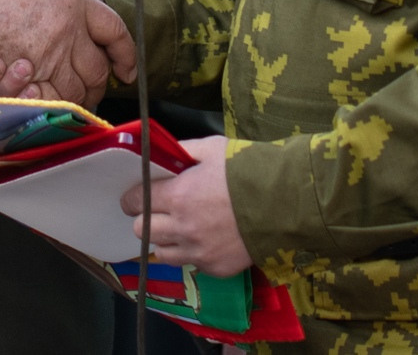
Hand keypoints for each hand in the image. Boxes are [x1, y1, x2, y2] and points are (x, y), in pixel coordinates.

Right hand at [0, 0, 135, 106]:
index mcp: (74, 3)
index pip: (114, 30)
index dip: (125, 53)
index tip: (127, 69)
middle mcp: (69, 32)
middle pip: (97, 69)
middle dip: (96, 85)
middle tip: (91, 91)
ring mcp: (52, 58)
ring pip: (76, 90)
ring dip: (75, 99)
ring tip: (69, 100)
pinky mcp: (34, 80)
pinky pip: (53, 101)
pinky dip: (53, 106)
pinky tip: (47, 102)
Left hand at [121, 136, 251, 276]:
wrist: (284, 203)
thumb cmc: (247, 171)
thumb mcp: (212, 149)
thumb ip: (183, 151)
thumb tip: (164, 153)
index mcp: (177, 196)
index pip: (135, 202)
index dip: (132, 198)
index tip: (136, 197)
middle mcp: (182, 228)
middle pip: (142, 231)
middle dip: (146, 219)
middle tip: (159, 211)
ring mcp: (199, 252)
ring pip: (162, 253)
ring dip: (166, 240)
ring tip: (181, 228)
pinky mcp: (216, 268)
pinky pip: (192, 263)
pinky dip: (194, 253)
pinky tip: (207, 239)